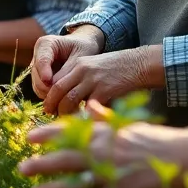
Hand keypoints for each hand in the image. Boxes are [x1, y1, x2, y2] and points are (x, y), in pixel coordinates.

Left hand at [19, 100, 187, 187]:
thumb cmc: (155, 141)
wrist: (183, 158)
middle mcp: (104, 152)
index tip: (29, 136)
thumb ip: (106, 119)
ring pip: (74, 182)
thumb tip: (90, 106)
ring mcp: (111, 174)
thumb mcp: (129, 124)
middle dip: (42, 163)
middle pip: (65, 158)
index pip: (69, 131)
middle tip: (22, 167)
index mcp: (105, 133)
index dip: (47, 134)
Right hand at [31, 27, 104, 100]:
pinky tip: (62, 101)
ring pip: (37, 85)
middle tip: (61, 99)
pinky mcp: (40, 78)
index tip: (50, 82)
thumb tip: (58, 87)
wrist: (83, 46)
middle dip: (47, 88)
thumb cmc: (83, 48)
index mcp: (46, 44)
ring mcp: (37, 68)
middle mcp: (38, 55)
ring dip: (48, 95)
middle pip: (37, 75)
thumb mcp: (79, 55)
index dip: (44, 72)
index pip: (42, 60)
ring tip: (63, 102)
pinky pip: (41, 90)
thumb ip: (68, 69)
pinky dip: (50, 97)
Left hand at [44, 45, 159, 116]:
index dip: (50, 95)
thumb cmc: (116, 69)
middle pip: (57, 89)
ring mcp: (93, 80)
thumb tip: (67, 98)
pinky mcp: (104, 91)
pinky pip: (88, 108)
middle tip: (50, 115)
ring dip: (64, 113)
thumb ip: (80, 79)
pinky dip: (83, 118)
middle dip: (52, 104)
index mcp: (78, 64)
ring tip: (65, 121)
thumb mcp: (94, 68)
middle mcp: (82, 70)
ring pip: (69, 100)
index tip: (49, 105)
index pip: (55, 80)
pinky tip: (83, 123)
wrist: (138, 64)